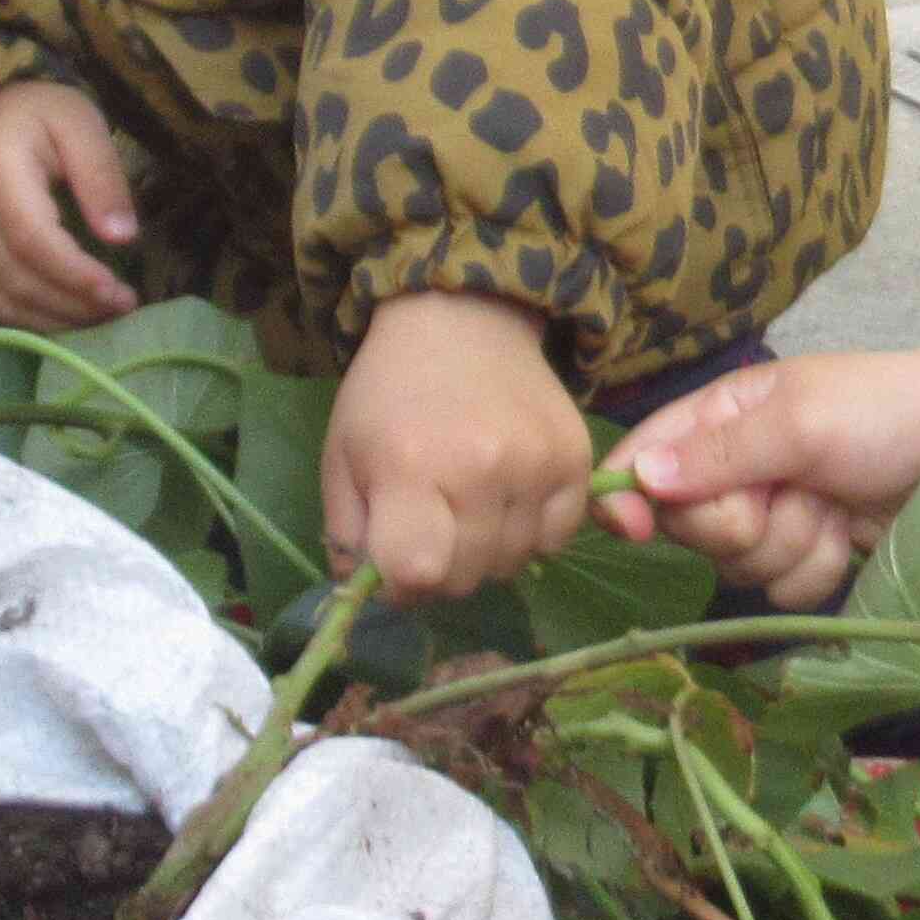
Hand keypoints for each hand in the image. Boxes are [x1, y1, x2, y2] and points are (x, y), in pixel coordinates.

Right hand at [0, 80, 140, 327]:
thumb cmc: (34, 109)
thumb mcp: (79, 122)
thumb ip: (101, 175)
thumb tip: (122, 238)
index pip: (32, 241)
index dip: (75, 275)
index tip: (118, 292)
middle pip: (19, 280)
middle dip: (75, 304)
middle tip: (126, 307)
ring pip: (5, 300)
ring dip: (58, 319)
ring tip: (108, 316)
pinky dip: (36, 318)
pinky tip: (74, 314)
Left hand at [327, 292, 590, 602]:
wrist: (463, 322)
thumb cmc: (390, 395)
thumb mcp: (342, 459)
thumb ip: (349, 537)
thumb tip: (370, 597)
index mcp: (410, 467)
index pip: (418, 574)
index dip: (402, 584)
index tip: (397, 558)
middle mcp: (482, 469)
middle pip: (467, 578)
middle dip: (442, 569)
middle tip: (432, 527)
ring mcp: (537, 465)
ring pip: (512, 564)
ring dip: (486, 554)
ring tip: (469, 508)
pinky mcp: (577, 460)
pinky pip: (556, 539)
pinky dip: (531, 535)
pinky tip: (508, 500)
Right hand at [598, 318, 919, 608]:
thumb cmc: (886, 412)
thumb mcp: (799, 422)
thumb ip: (719, 454)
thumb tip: (638, 478)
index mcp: (722, 416)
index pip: (644, 459)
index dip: (628, 496)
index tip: (631, 526)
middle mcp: (738, 467)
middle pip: (689, 528)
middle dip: (739, 523)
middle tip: (790, 492)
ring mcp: (777, 515)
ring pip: (738, 567)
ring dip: (790, 544)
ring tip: (830, 506)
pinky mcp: (812, 553)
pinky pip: (783, 590)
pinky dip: (818, 568)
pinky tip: (848, 535)